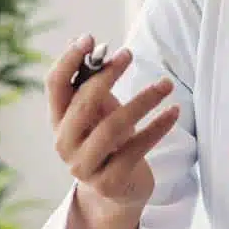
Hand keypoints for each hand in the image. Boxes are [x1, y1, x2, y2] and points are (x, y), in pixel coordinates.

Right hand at [48, 34, 179, 212]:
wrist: (119, 191)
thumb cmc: (109, 140)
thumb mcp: (99, 109)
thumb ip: (89, 79)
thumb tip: (79, 39)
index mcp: (58, 120)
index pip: (54, 86)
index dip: (68, 60)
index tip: (90, 38)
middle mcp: (65, 144)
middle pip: (83, 104)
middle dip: (107, 76)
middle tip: (128, 54)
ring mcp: (85, 166)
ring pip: (112, 127)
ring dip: (142, 101)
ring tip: (167, 84)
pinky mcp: (110, 182)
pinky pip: (136, 149)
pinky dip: (158, 128)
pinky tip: (174, 111)